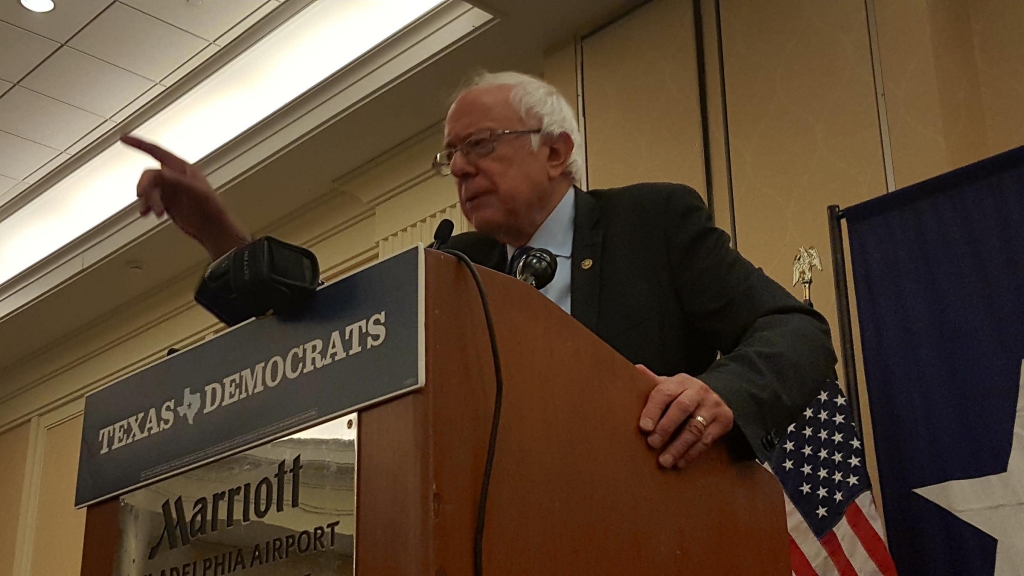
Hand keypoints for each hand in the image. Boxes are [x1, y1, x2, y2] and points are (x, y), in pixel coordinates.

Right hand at [121, 135, 247, 259]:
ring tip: (158, 213)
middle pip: (149, 175)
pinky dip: (146, 207)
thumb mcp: (196, 192)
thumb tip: (160, 171)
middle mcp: (174, 177)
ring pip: (148, 190)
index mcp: (182, 168)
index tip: (124, 138)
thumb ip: (177, 181)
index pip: (157, 151)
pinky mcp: (166, 203)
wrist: (213, 229)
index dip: (139, 144)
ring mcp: (169, 190)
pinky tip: (146, 214)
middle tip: (142, 196)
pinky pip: (149, 201)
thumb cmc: (211, 208)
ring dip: (149, 201)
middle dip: (145, 186)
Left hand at [636, 365, 733, 468]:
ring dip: (678, 447)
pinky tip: (679, 462)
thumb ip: (653, 382)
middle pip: (682, 408)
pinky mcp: (724, 421)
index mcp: (681, 381)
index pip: (664, 393)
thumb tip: (636, 368)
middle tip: (652, 444)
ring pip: (694, 428)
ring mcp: (713, 406)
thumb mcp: (670, 386)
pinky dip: (691, 453)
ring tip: (664, 461)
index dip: (653, 410)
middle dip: (666, 428)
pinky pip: (706, 440)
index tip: (643, 427)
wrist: (717, 396)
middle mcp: (699, 391)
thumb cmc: (683, 394)